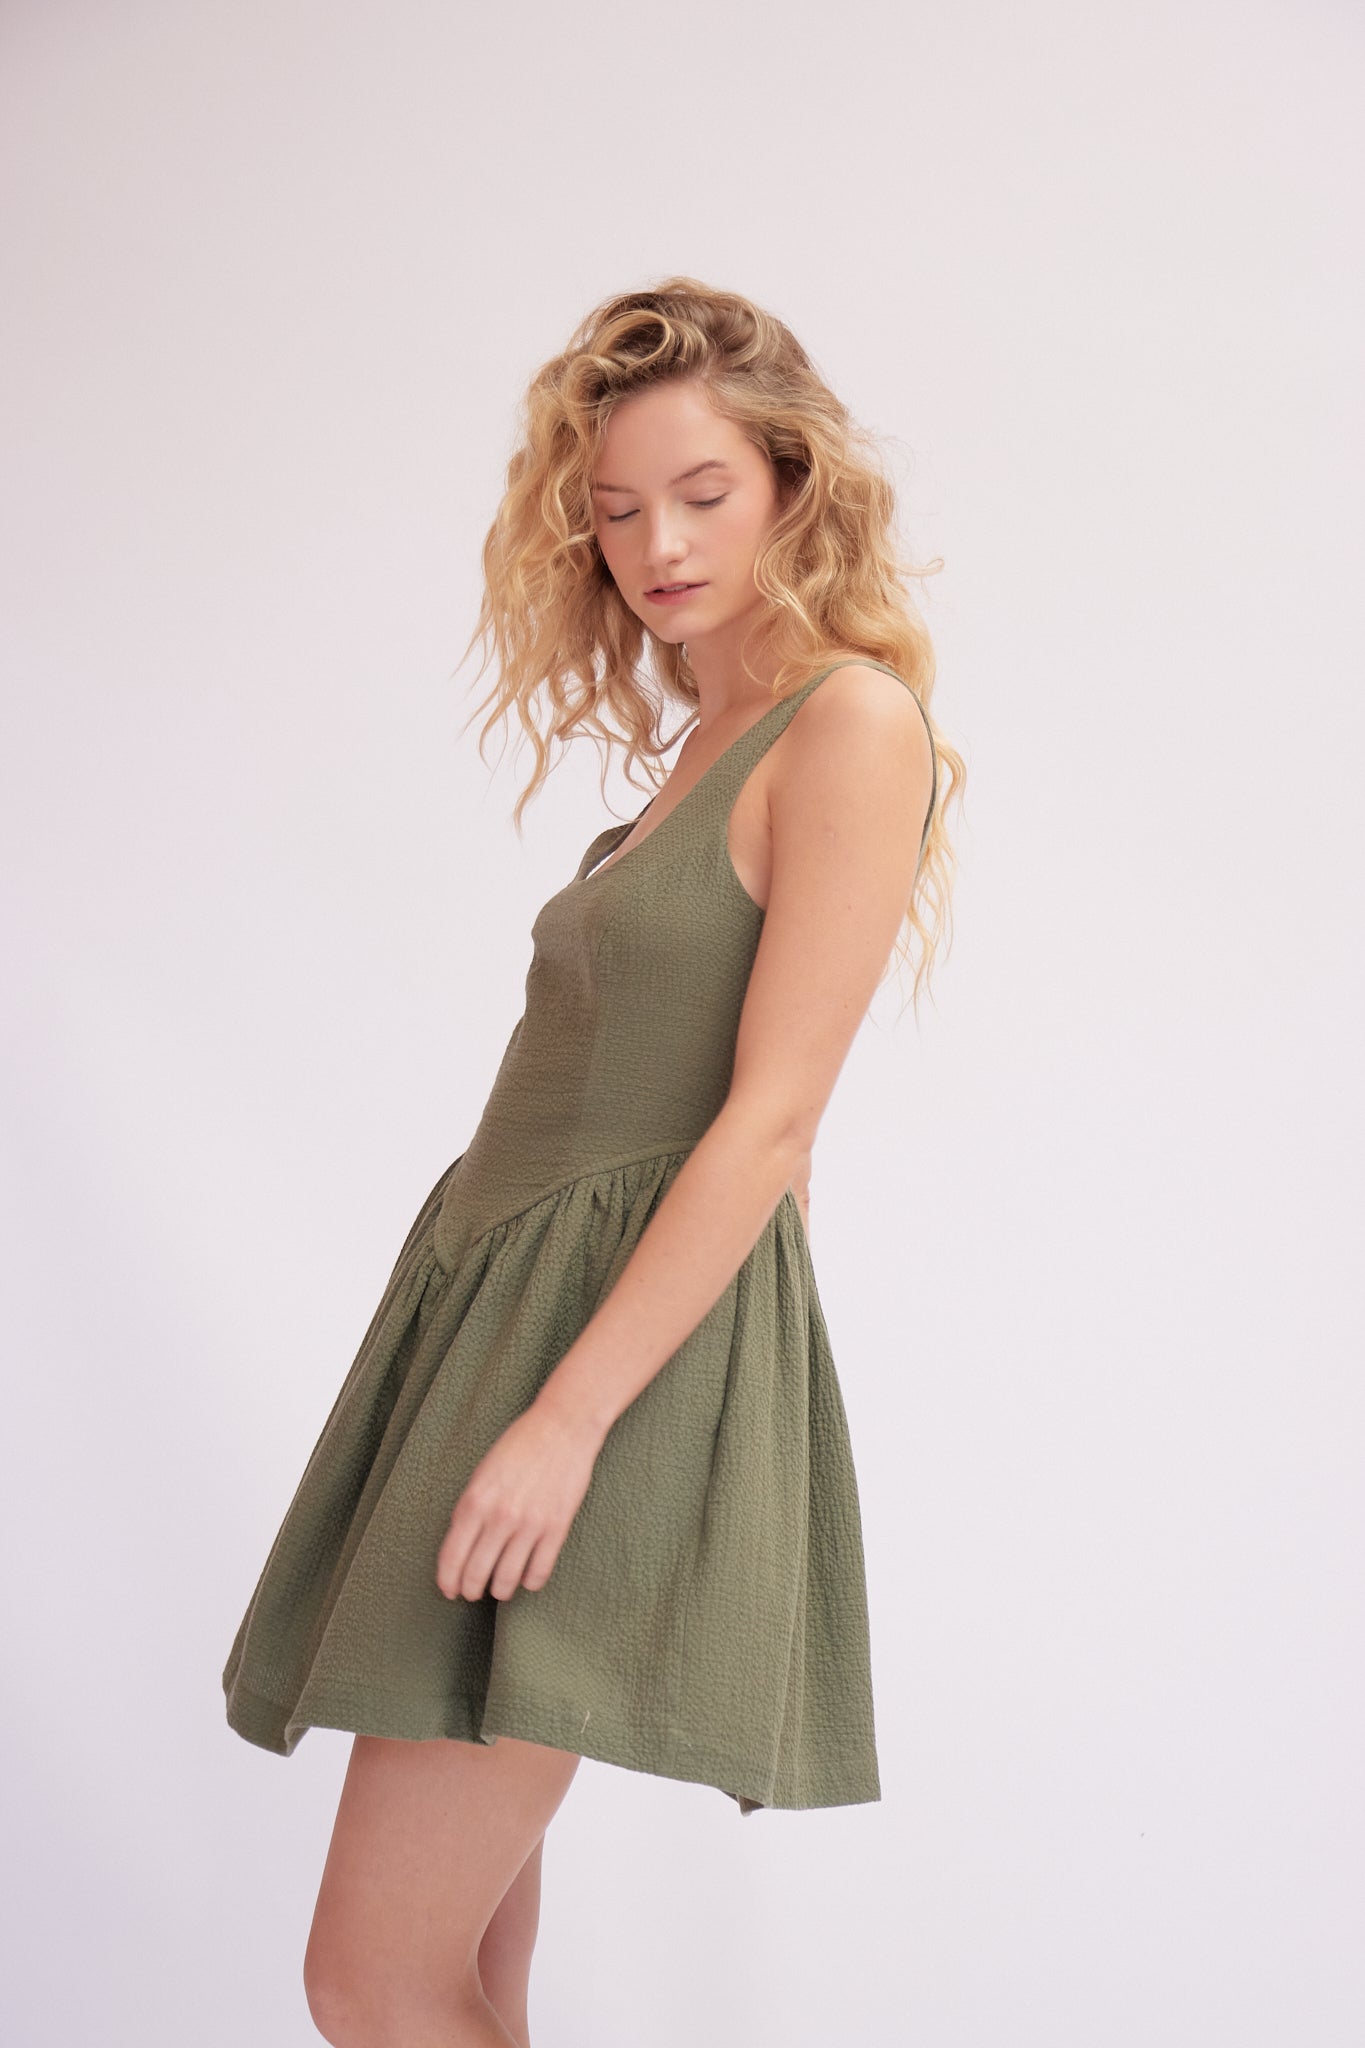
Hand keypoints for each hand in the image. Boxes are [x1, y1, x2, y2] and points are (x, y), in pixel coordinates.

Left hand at [435, 1398, 601, 1601]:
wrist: (563, 1427)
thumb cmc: (520, 1445)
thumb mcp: (482, 1472)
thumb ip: (469, 1507)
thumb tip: (460, 1544)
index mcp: (475, 1500)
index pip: (452, 1555)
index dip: (448, 1579)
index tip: (448, 1590)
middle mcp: (500, 1516)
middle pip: (477, 1572)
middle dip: (471, 1589)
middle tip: (472, 1592)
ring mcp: (530, 1524)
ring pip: (507, 1579)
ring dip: (500, 1590)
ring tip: (500, 1588)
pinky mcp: (557, 1527)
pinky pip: (539, 1571)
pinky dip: (530, 1582)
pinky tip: (527, 1578)